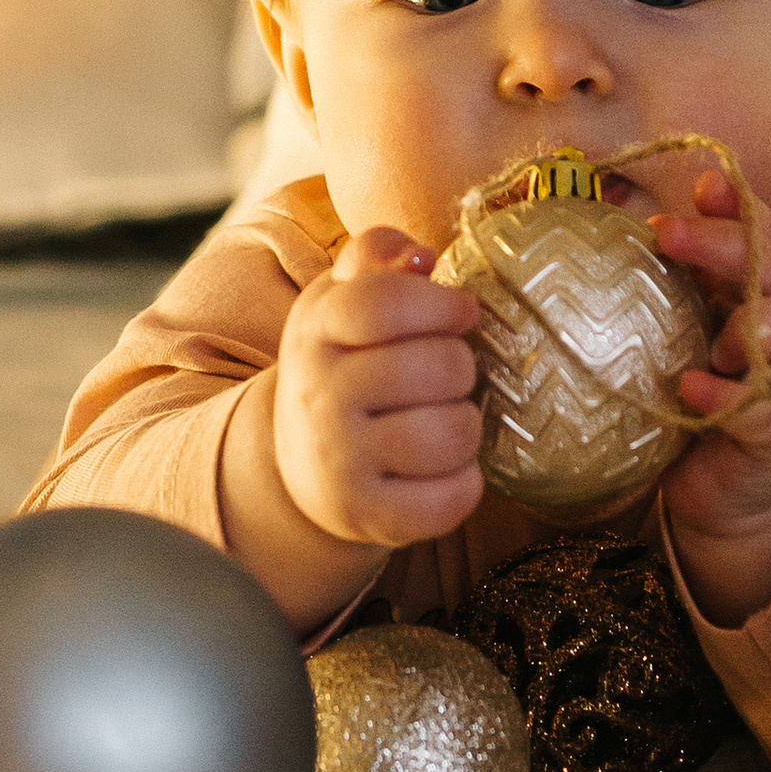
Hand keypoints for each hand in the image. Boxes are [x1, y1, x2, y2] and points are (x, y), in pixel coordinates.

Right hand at [225, 232, 479, 631]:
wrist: (303, 463)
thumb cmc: (344, 363)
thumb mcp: (342, 299)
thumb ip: (377, 256)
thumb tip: (422, 257)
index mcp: (317, 329)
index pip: (384, 303)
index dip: (442, 304)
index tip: (463, 312)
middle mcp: (319, 396)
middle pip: (438, 367)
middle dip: (462, 367)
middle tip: (445, 376)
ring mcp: (339, 461)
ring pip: (453, 432)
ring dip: (467, 425)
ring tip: (445, 420)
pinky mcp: (366, 515)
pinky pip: (451, 498)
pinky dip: (465, 483)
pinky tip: (444, 470)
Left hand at [650, 169, 770, 625]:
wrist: (722, 496)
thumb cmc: (687, 403)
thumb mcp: (665, 339)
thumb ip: (642, 291)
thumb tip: (567, 228)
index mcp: (756, 292)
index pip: (756, 231)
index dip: (735, 205)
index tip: (702, 185)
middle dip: (728, 243)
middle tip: (668, 234)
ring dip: (761, 322)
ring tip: (717, 337)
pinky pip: (769, 409)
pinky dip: (732, 398)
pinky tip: (694, 394)